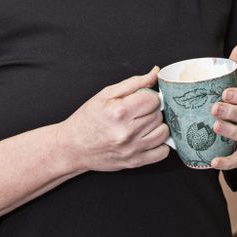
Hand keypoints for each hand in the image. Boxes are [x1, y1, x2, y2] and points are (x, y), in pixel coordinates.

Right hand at [55, 67, 169, 173]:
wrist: (72, 147)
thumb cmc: (88, 119)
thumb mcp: (105, 94)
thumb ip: (133, 83)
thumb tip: (155, 74)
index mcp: (119, 112)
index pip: (153, 100)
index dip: (149, 97)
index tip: (142, 100)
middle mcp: (127, 132)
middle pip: (158, 115)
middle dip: (151, 111)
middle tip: (139, 112)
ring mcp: (132, 149)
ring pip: (164, 132)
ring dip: (157, 126)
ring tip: (144, 124)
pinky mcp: (135, 162)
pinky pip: (162, 153)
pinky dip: (160, 144)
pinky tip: (149, 138)